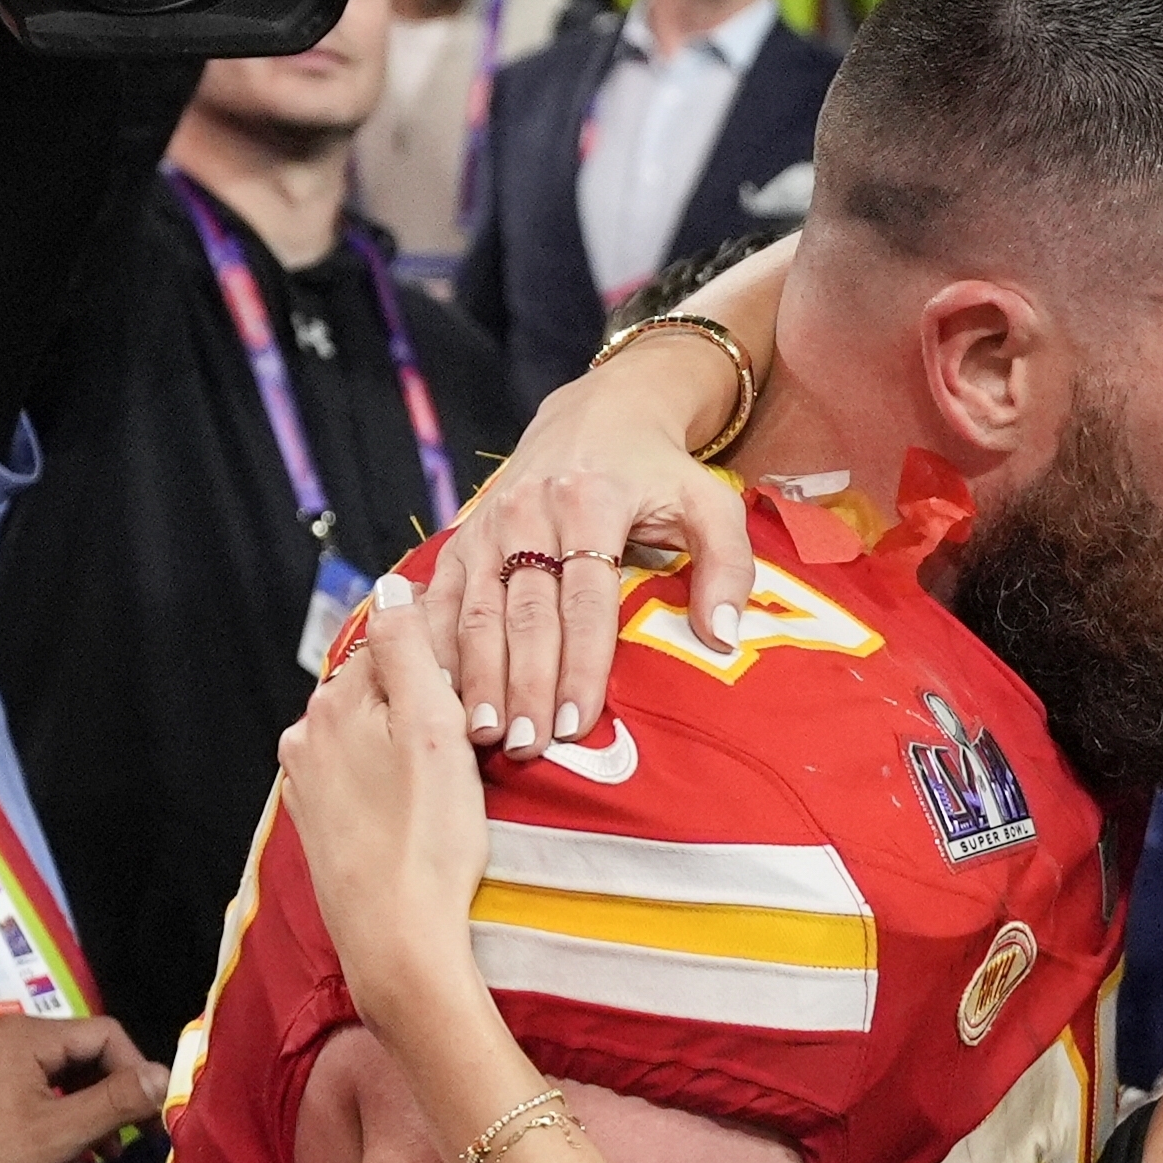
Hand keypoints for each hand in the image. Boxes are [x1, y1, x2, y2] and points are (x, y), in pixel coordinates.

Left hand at [0, 1013, 166, 1162]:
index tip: (148, 1118)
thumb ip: (118, 1101)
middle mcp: (2, 1030)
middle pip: (80, 1052)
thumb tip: (168, 1076)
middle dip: (107, 1097)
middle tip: (124, 1143)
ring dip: (80, 1110)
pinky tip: (56, 1153)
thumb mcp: (59, 1136)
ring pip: (54, 1072)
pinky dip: (49, 1111)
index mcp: (26, 1033)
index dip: (136, 1073)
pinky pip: (25, 1082)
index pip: (106, 1034)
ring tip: (92, 1157)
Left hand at [281, 576, 490, 1039]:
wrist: (398, 941)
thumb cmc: (428, 838)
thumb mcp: (434, 727)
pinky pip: (366, 775)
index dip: (449, 654)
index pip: (396, 642)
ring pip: (373, 733)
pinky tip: (424, 802)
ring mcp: (310, 784)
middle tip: (480, 730)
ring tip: (457, 771)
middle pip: (382, 688)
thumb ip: (410, 649)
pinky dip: (395, 777)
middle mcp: (308, 737)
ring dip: (410, 738)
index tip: (487, 678)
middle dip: (426, 696)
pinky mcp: (323, 824)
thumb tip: (392, 587)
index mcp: (334, 703)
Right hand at [432, 237, 795, 758]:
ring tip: (481, 736)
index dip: (579, 665)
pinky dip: (434, 648)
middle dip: (524, 686)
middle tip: (527, 747)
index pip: (585, 601)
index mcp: (592, 503)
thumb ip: (728, 567)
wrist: (600, 415)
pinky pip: (440, 598)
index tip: (577, 723)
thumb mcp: (710, 504)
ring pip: (475, 611)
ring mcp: (489, 524)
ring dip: (477, 677)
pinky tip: (434, 695)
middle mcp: (530, 512)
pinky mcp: (463, 536)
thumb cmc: (660, 473)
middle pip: (525, 614)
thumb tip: (722, 637)